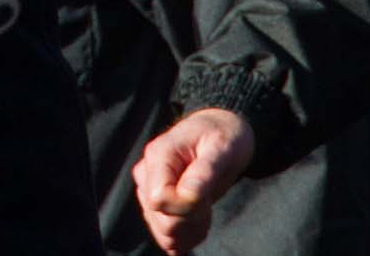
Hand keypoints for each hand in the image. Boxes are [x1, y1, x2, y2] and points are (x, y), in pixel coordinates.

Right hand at [133, 107, 255, 252]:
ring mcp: (148, 189)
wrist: (219, 132)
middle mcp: (146, 172)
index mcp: (158, 155)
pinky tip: (199, 221)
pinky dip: (186, 236)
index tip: (207, 198)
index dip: (187, 208)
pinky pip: (165, 235)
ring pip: (163, 231)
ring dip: (190, 231)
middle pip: (161, 220)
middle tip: (210, 203)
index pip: (160, 199)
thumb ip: (204, 173)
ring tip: (206, 211)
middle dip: (192, 222)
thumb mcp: (222, 148)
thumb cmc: (223, 136)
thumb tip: (186, 197)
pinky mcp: (155, 203)